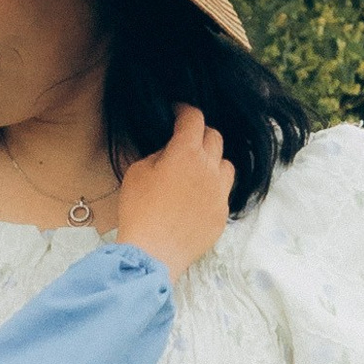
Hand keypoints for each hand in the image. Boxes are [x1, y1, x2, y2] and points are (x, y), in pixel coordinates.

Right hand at [113, 106, 232, 278]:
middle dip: (200, 133)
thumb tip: (170, 152)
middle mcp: (210, 169)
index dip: (185, 110)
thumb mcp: (137, 173)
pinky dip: (212, 189)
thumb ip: (158, 155)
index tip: (177, 112)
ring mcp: (220, 193)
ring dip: (213, 161)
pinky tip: (197, 199)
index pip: (194, 119)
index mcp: (187, 153)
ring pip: (226, 164)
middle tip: (186, 140)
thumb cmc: (139, 211)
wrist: (152, 254)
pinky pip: (223, 193)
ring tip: (198, 170)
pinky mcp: (222, 215)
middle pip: (215, 137)